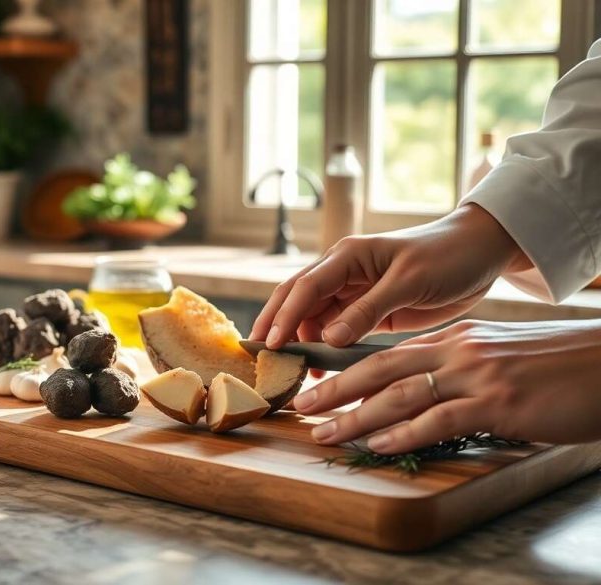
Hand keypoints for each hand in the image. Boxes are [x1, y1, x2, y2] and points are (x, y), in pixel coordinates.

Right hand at [250, 204, 530, 348]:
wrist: (481, 253)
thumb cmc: (447, 256)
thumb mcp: (410, 282)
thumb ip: (368, 309)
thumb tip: (329, 338)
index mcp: (348, 256)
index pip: (306, 286)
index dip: (285, 315)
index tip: (272, 344)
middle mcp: (343, 272)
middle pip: (297, 299)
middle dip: (276, 325)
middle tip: (260, 357)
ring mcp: (354, 292)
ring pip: (313, 317)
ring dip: (300, 341)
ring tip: (292, 371)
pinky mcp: (368, 310)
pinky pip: (336, 330)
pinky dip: (324, 348)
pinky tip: (320, 369)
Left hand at [294, 319, 600, 453]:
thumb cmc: (561, 364)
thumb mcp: (503, 355)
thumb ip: (463, 367)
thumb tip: (432, 390)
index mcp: (458, 338)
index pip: (391, 354)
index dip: (350, 370)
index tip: (319, 383)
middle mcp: (459, 351)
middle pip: (381, 369)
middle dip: (336, 389)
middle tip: (302, 405)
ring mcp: (477, 376)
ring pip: (399, 395)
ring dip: (355, 416)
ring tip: (324, 432)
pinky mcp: (498, 403)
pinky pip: (439, 419)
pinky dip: (403, 433)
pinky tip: (377, 443)